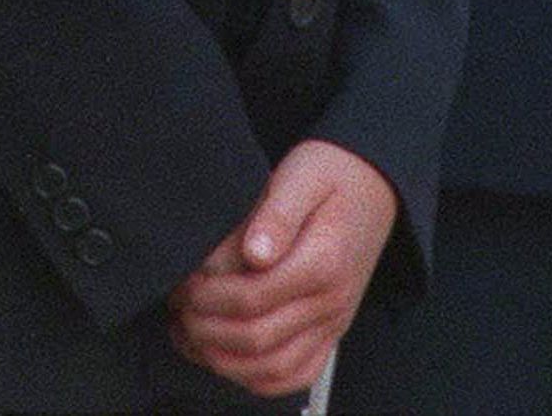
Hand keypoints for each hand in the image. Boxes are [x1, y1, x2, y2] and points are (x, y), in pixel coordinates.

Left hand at [168, 140, 397, 401]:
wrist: (373, 185)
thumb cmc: (330, 174)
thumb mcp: (301, 175)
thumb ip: (276, 215)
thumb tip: (253, 253)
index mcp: (321, 263)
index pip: (253, 297)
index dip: (208, 295)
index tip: (182, 282)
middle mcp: (330, 303)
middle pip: (258, 338)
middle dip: (207, 329)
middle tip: (178, 308)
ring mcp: (332, 323)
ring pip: (274, 369)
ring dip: (224, 360)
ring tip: (190, 334)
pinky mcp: (330, 332)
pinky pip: (296, 375)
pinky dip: (257, 377)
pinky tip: (225, 358)